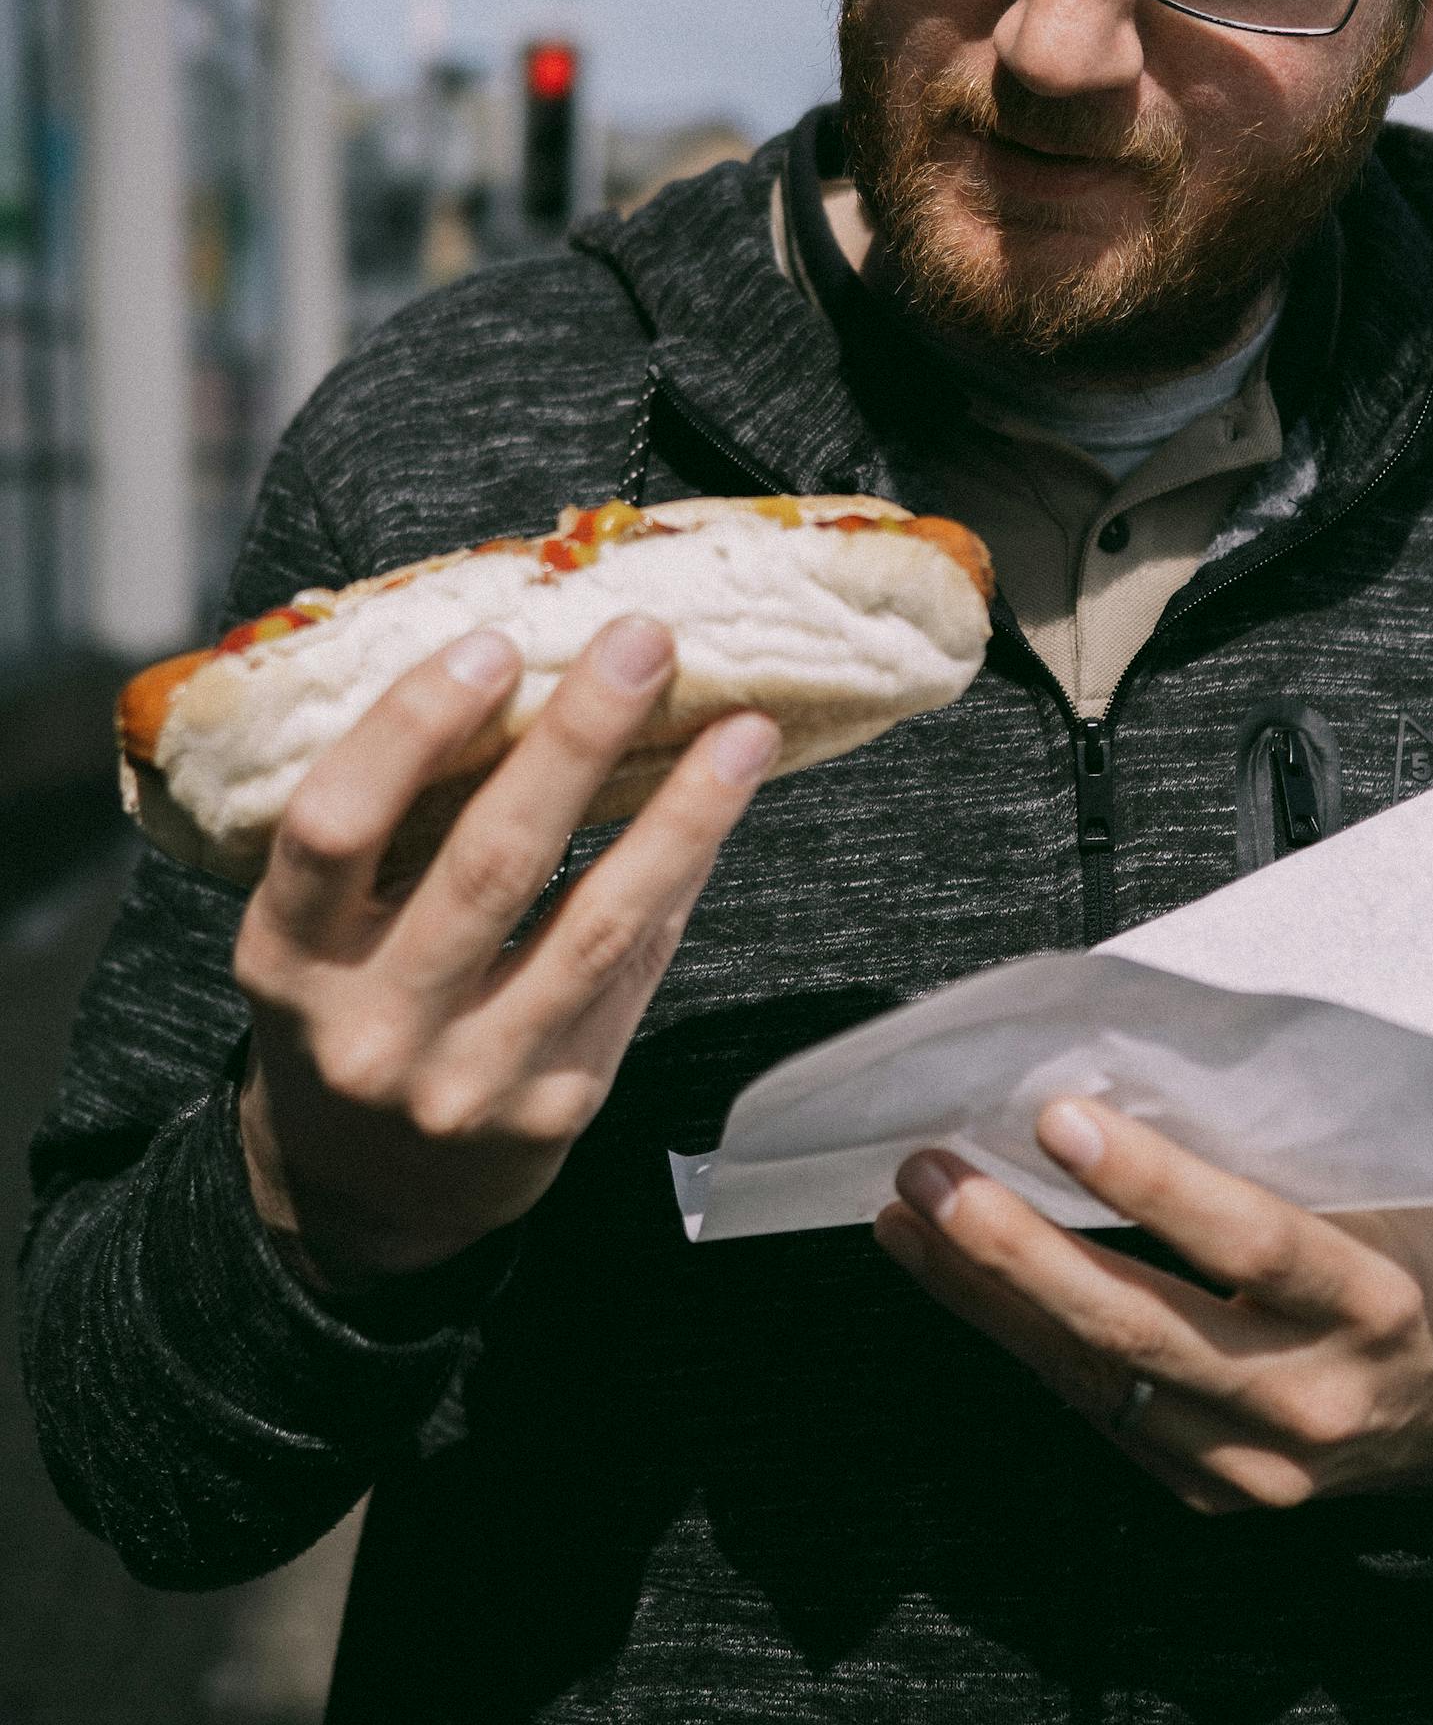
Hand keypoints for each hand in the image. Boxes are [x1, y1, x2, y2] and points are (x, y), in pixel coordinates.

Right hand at [233, 619, 776, 1291]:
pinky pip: (633, 971)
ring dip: (681, 815)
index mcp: (287, 957)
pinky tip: (721, 808)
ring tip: (743, 731)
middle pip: (489, 863)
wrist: (367, 1190)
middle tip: (643, 642)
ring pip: (594, 925)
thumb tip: (528, 665)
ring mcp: (469, 1077)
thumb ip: (390, 825)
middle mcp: (373, 1025)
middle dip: (577, 740)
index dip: (410, 730)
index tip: (493, 644)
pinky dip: (680, 878)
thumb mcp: (319, 928)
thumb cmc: (351, 1001)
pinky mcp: (554, 1106)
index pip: (336, 826)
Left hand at [873, 1100, 1432, 1512]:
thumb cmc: (1422, 1256)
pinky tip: (958, 1282)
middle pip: (1141, 1328)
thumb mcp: (1383, 1190)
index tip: (1057, 1117)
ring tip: (907, 1216)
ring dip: (984, 1296)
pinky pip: (1098, 1412)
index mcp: (1372, 1301)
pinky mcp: (1212, 1496)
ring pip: (1095, 1378)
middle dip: (1016, 1250)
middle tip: (931, 1174)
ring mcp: (1257, 1466)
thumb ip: (1272, 1156)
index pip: (1247, 1240)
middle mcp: (1312, 1397)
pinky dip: (1019, 1342)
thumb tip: (1121, 1072)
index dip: (1149, 1184)